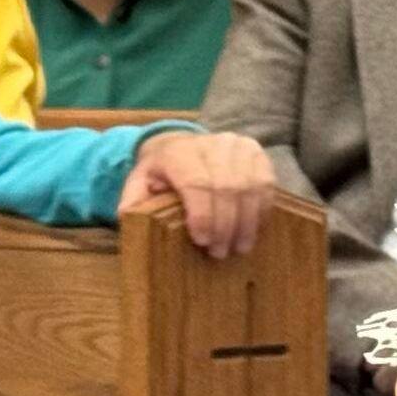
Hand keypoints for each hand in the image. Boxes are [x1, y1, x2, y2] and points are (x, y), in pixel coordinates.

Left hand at [120, 128, 273, 258]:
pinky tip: (253, 229)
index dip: (203, 214)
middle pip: (227, 187)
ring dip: (247, 221)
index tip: (203, 241)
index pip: (197, 183)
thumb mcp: (140, 182)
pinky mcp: (256, 151)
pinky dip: (262, 209)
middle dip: (226, 225)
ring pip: (250, 186)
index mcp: (179, 152)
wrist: (181, 143)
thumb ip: (134, 199)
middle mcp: (211, 144)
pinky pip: (266, 183)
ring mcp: (237, 145)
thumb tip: (129, 217)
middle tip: (221, 252)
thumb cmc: (161, 171)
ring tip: (240, 247)